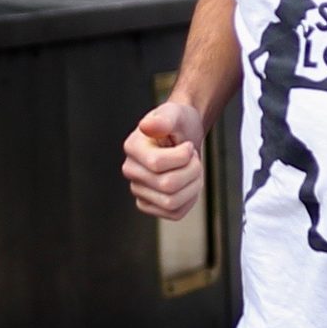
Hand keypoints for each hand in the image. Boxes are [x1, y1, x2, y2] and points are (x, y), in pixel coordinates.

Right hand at [123, 97, 206, 219]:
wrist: (183, 137)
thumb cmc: (179, 123)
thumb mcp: (175, 114)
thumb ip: (164, 119)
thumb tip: (146, 126)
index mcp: (132, 148)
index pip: (157, 164)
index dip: (183, 157)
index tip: (188, 146)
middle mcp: (131, 171)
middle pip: (167, 186)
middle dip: (192, 171)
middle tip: (194, 158)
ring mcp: (139, 190)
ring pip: (171, 203)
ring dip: (193, 186)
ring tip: (193, 171)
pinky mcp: (150, 205)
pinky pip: (174, 213)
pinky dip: (189, 200)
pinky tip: (189, 184)